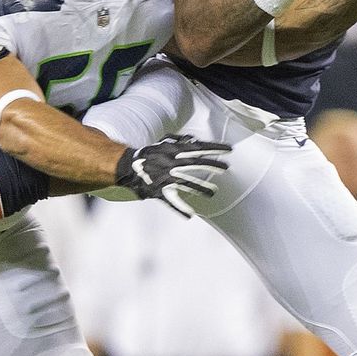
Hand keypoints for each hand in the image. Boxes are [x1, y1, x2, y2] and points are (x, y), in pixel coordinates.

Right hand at [115, 135, 230, 216]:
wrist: (128, 167)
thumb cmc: (149, 156)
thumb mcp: (164, 144)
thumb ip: (179, 142)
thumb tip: (194, 140)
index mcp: (172, 150)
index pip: (197, 147)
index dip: (213, 148)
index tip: (228, 149)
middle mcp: (170, 163)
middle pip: (194, 163)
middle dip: (211, 165)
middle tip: (226, 168)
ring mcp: (164, 178)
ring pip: (185, 183)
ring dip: (200, 187)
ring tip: (213, 192)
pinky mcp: (158, 191)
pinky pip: (170, 200)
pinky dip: (179, 208)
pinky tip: (190, 215)